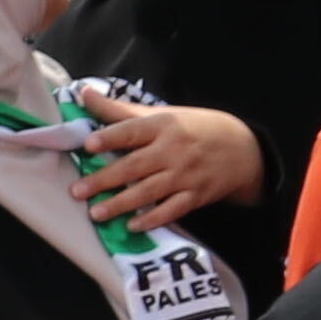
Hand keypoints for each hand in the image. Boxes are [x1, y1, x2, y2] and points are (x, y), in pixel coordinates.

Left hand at [75, 93, 261, 227]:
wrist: (243, 148)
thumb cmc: (194, 128)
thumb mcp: (162, 114)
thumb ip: (119, 109)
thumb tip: (83, 94)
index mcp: (163, 125)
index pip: (132, 130)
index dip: (110, 137)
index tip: (88, 144)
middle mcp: (173, 150)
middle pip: (134, 165)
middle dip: (104, 179)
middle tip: (77, 191)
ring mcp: (186, 175)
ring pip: (149, 191)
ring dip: (121, 203)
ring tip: (96, 213)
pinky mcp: (196, 196)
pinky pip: (172, 209)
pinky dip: (153, 218)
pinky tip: (132, 225)